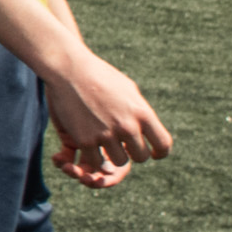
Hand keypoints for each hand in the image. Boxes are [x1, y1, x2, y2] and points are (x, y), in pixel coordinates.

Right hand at [42, 49, 171, 184]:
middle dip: (133, 152)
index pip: (163, 144)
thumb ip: (139, 111)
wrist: (68, 69)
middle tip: (123, 146)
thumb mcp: (127, 89)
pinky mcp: (85, 140)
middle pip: (141, 157)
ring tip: (106, 142)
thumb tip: (148, 129)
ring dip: (114, 155)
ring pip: (119, 161)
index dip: (160, 152)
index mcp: (142, 113)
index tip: (154, 154)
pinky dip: (94, 156)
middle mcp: (127, 126)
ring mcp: (106, 134)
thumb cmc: (99, 75)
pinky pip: (96, 161)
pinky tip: (91, 145)